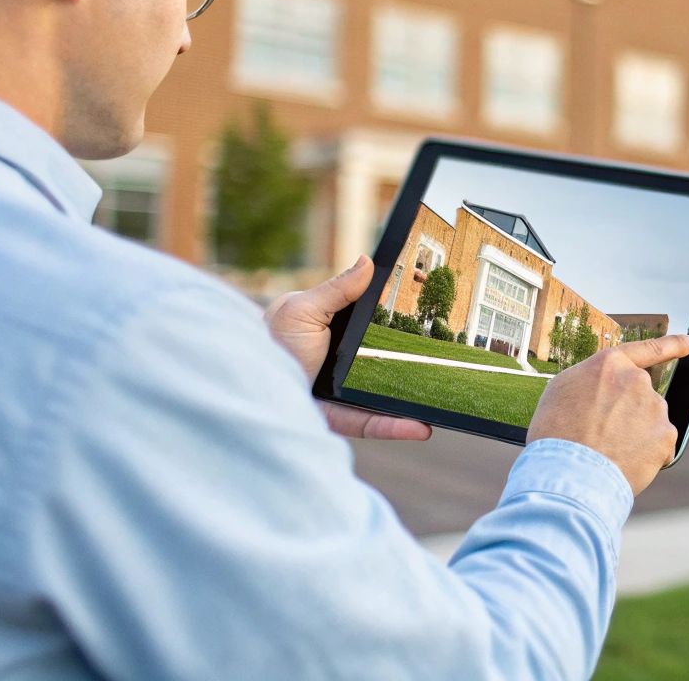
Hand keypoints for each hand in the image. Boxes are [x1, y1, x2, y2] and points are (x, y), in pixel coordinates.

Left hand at [264, 255, 431, 441]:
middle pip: (386, 366)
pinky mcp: (335, 419)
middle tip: (449, 367)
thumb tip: (367, 261)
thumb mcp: (302, 310)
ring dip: (412, 409)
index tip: (430, 320)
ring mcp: (340, 393)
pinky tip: (421, 427)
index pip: (374, 326)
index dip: (400, 325)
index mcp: (334, 332)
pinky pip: (370, 424)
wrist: (240, 388)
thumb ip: (337, 290)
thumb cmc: (265, 344)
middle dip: (417, 370)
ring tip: (439, 411)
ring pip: (384, 401)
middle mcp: (340, 364)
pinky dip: (395, 427)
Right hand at [527, 334, 688, 493]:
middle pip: (641, 399)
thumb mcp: (562, 391)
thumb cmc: (556, 434)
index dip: (672, 345)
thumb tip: (607, 387)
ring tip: (608, 453)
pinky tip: (625, 463)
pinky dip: (647, 457)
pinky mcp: (666, 436)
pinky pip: (660, 448)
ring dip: (636, 437)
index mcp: (610, 365)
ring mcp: (655, 408)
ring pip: (650, 424)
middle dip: (628, 416)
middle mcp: (637, 381)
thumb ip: (593, 381)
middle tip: (602, 437)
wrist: (569, 472)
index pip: (648, 350)